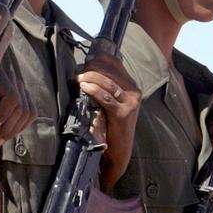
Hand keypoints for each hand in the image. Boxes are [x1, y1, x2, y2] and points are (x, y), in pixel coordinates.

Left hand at [0, 47, 35, 145]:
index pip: (12, 97)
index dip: (4, 117)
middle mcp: (11, 78)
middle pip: (22, 107)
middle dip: (8, 128)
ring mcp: (19, 87)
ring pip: (28, 112)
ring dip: (14, 130)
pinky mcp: (23, 97)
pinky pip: (30, 114)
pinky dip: (20, 127)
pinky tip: (6, 134)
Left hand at [77, 52, 140, 188]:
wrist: (119, 152)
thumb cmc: (111, 127)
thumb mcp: (111, 103)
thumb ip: (105, 88)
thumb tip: (85, 71)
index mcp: (132, 87)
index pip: (115, 63)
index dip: (98, 60)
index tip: (85, 64)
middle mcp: (134, 92)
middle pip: (110, 71)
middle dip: (91, 69)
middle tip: (78, 73)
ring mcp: (130, 103)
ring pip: (107, 82)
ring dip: (90, 77)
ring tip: (78, 79)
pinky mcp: (123, 114)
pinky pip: (106, 97)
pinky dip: (93, 90)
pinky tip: (84, 87)